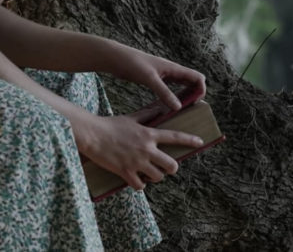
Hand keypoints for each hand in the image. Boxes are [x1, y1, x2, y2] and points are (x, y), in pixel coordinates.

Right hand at [72, 113, 203, 189]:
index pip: (175, 137)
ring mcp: (136, 162)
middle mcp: (146, 149)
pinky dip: (140, 184)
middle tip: (166, 167)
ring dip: (156, 177)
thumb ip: (148, 114)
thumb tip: (159, 107)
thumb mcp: (132, 118)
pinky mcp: (125, 172)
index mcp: (149, 134)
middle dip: (172, 167)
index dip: (189, 140)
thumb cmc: (111, 125)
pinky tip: (137, 180)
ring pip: (158, 177)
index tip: (200, 142)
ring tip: (150, 173)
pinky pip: (140, 185)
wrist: (92, 135)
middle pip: (171, 165)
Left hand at [111, 42, 206, 110]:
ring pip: (181, 85)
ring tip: (182, 110)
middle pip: (192, 81)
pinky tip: (168, 106)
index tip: (196, 102)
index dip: (201, 89)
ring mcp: (164, 75)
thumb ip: (164, 93)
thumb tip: (179, 107)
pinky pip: (170, 88)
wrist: (117, 58)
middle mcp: (171, 71)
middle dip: (195, 94)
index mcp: (174, 68)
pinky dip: (173, 97)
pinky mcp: (155, 79)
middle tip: (190, 109)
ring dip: (185, 95)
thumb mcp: (150, 79)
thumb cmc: (133, 64)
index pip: (197, 77)